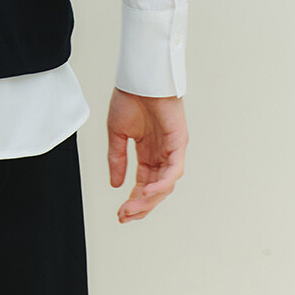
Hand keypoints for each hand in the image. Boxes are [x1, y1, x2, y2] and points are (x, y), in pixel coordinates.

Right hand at [107, 91, 187, 226]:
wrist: (139, 79)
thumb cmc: (130, 98)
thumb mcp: (117, 134)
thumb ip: (117, 159)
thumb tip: (115, 184)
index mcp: (148, 153)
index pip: (144, 184)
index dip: (133, 200)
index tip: (121, 213)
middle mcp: (162, 154)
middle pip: (155, 189)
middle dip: (140, 206)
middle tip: (125, 216)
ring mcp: (172, 150)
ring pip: (165, 184)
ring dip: (149, 199)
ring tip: (132, 208)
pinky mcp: (179, 142)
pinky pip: (174, 169)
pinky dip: (162, 183)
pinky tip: (148, 192)